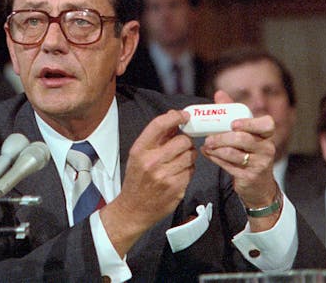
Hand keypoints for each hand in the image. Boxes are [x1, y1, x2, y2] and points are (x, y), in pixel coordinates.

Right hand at [100, 109, 196, 255]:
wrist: (133, 209)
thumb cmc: (137, 179)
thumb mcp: (138, 155)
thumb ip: (156, 137)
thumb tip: (174, 117)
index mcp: (140, 150)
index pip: (160, 125)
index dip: (175, 117)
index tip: (184, 116)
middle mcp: (152, 162)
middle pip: (183, 140)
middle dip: (186, 141)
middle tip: (182, 146)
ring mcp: (165, 176)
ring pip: (191, 155)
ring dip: (189, 155)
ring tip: (180, 161)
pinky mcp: (177, 188)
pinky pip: (192, 171)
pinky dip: (188, 170)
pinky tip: (179, 174)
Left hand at [200, 91, 278, 219]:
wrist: (258, 185)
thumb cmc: (249, 153)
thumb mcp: (245, 133)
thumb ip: (233, 113)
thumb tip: (219, 94)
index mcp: (266, 135)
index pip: (267, 124)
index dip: (250, 123)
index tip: (233, 123)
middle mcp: (266, 148)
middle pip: (244, 139)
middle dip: (222, 137)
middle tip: (208, 138)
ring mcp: (259, 164)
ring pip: (234, 154)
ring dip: (216, 149)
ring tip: (207, 145)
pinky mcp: (249, 177)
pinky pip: (230, 166)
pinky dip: (216, 159)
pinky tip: (208, 154)